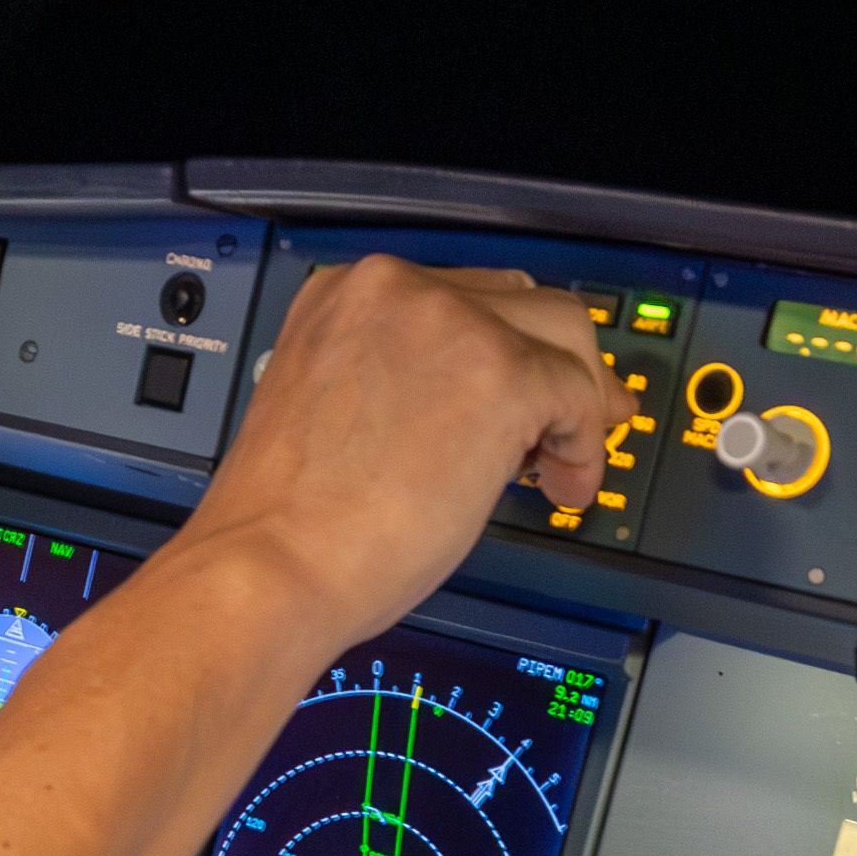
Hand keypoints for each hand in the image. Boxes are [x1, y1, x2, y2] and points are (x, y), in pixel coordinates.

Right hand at [175, 257, 628, 659]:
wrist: (273, 565)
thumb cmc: (290, 523)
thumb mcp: (334, 413)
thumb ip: (403, 385)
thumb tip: (477, 405)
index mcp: (345, 296)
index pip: (461, 296)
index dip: (503, 347)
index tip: (525, 390)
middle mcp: (396, 290)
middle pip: (522, 301)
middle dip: (557, 363)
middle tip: (574, 423)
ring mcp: (449, 322)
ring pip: (562, 334)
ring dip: (575, 402)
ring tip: (559, 468)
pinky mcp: (498, 372)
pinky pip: (579, 394)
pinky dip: (583, 446)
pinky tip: (561, 487)